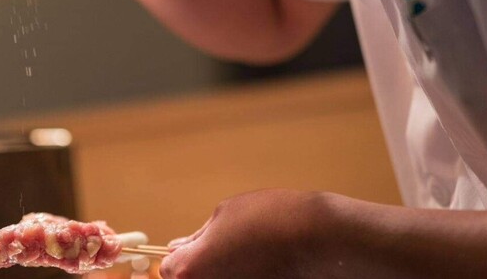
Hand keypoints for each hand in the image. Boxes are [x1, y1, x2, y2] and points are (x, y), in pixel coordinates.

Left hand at [160, 190, 329, 278]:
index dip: (183, 254)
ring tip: (246, 255)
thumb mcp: (225, 214)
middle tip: (225, 250)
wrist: (317, 239)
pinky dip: (241, 277)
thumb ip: (198, 236)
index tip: (198, 246)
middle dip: (200, 268)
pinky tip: (259, 265)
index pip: (168, 268)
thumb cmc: (270, 220)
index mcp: (190, 269)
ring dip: (222, 273)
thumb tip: (179, 247)